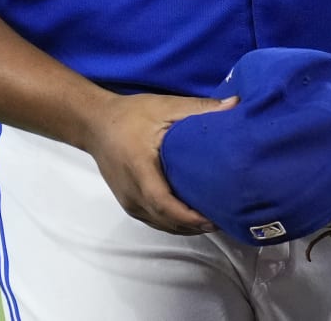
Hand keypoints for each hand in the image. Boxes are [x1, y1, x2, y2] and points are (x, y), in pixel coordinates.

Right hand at [81, 91, 236, 234]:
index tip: (214, 218)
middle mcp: (132, 192)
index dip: (189, 217)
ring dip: (186, 227)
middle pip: (166, 221)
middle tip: (224, 218)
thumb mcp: (164, 107)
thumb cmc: (129, 115)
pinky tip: (191, 217)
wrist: (94, 124)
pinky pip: (154, 220)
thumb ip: (198, 108)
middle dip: (195, 225)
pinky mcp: (128, 203)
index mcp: (139, 169)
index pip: (164, 204)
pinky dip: (174, 223)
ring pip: (161, 225)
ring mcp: (128, 201)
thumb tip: (235, 104)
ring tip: (213, 220)